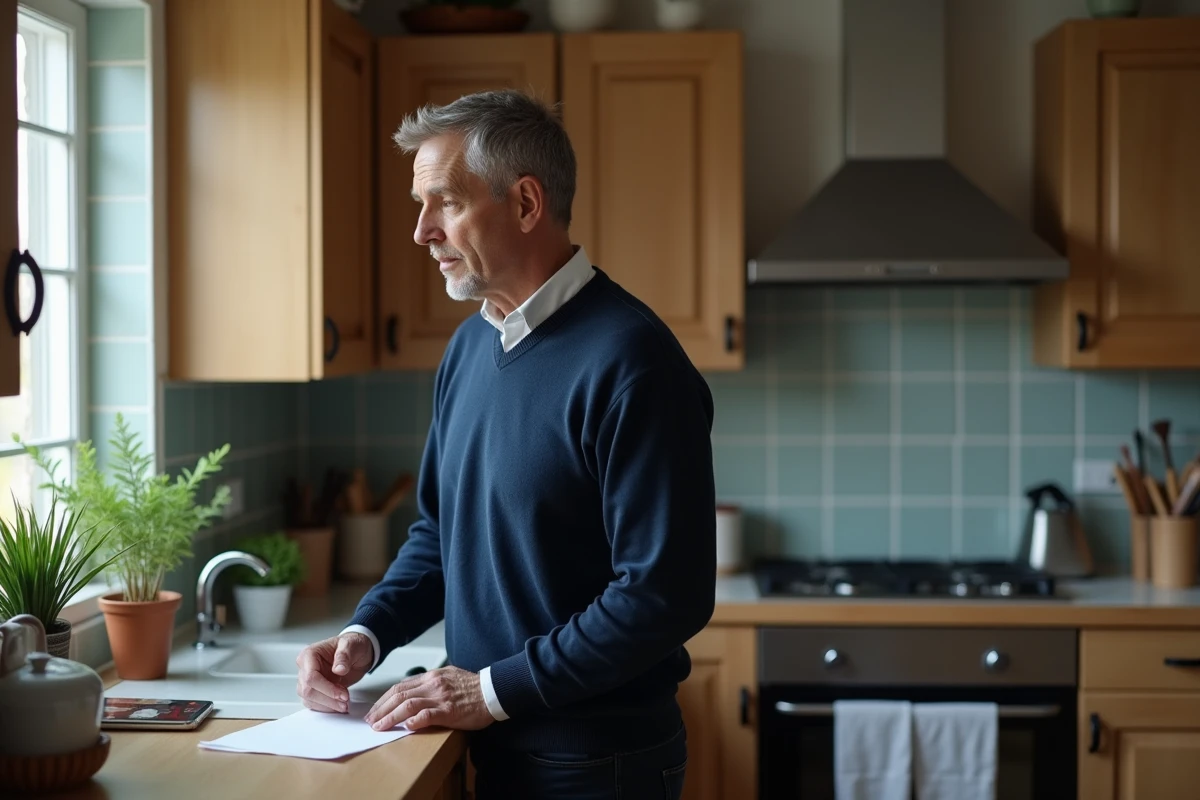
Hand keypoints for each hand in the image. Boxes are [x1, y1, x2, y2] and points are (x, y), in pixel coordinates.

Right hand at [295, 633, 373, 713]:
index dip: (327, 688)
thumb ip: (344, 655)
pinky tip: (338, 705)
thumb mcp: (351, 645)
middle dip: (328, 699)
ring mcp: (308, 680)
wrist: (358, 653)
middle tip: (345, 701)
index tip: (343, 694)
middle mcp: (305, 667)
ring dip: (328, 706)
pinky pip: (314, 703)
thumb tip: (338, 669)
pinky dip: (327, 707)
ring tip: (344, 704)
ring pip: (309, 699)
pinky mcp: (314, 689)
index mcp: (309, 654)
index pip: (311, 676)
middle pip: (308, 690)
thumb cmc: (352, 646)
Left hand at [364, 666, 493, 731]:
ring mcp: (441, 697)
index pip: (400, 687)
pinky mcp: (449, 711)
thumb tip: (413, 692)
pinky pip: (427, 715)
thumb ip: (431, 683)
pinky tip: (405, 726)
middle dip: (381, 709)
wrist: (493, 691)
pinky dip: (414, 721)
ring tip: (379, 727)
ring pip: (408, 705)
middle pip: (399, 695)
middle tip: (370, 721)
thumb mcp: (448, 676)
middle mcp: (433, 684)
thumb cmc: (472, 687)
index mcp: (431, 676)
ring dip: (390, 716)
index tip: (374, 710)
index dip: (384, 699)